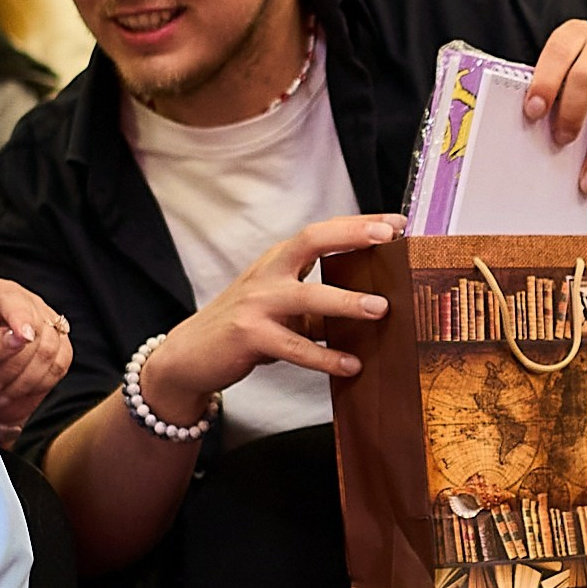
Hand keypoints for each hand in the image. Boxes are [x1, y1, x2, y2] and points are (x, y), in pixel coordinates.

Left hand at [0, 278, 72, 447]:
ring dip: (26, 379)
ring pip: (50, 348)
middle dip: (14, 365)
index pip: (10, 297)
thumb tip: (16, 337)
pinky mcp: (58, 344)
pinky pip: (61, 363)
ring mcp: (42, 322)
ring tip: (1, 391)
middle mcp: (19, 302)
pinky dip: (40, 383)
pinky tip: (19, 389)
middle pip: (36, 326)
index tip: (23, 339)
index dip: (20, 317)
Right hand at [143, 214, 403, 424]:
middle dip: (351, 235)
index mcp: (278, 261)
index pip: (321, 231)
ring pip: (306, 296)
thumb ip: (319, 304)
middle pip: (311, 242)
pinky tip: (351, 365)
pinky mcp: (248, 336)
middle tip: (388, 239)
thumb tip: (373, 307)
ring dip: (345, 301)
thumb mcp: (283, 308)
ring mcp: (256, 304)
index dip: (357, 224)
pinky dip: (324, 356)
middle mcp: (267, 274)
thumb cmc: (246, 328)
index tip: (396, 222)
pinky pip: (294, 345)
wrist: (190, 355)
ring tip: (380, 308)